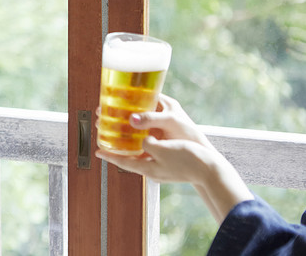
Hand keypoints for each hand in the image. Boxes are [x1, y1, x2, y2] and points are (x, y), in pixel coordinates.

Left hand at [95, 94, 218, 183]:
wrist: (212, 170)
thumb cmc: (188, 159)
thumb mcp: (161, 148)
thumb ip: (146, 143)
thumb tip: (142, 140)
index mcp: (147, 168)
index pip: (122, 162)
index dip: (109, 155)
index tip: (97, 151)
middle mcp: (152, 171)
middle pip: (130, 160)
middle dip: (119, 150)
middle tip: (110, 140)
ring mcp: (162, 171)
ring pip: (142, 158)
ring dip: (133, 148)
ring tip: (125, 138)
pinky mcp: (171, 167)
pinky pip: (154, 156)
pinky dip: (147, 148)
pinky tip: (147, 139)